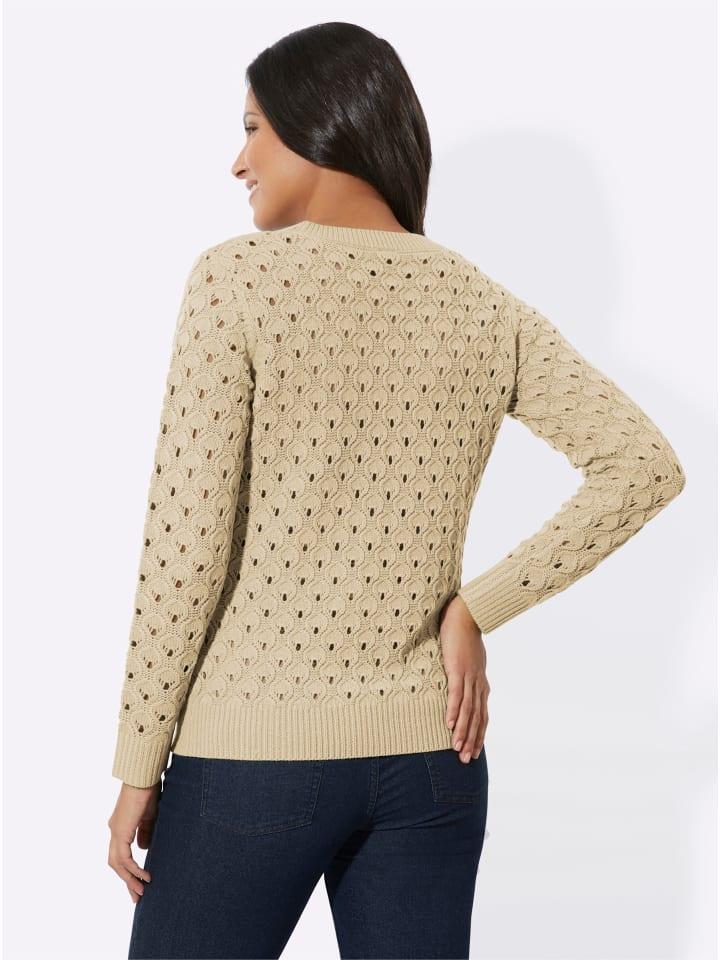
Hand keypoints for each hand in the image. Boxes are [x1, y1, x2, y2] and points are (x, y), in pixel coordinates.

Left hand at [108, 781, 160, 902]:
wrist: (143, 776)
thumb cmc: (148, 789)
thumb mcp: (150, 815)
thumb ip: (145, 832)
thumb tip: (143, 849)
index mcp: (120, 826)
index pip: (121, 854)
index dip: (129, 870)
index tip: (140, 882)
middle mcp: (114, 830)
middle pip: (117, 863)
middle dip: (127, 881)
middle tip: (137, 896)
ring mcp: (115, 832)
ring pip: (118, 864)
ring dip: (129, 879)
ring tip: (141, 892)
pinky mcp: (121, 832)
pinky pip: (124, 858)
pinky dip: (133, 869)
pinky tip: (144, 877)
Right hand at [439, 594, 489, 762]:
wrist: (467, 615)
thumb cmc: (464, 636)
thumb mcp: (467, 660)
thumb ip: (465, 674)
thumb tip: (458, 682)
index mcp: (481, 683)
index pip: (482, 715)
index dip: (478, 735)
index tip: (474, 752)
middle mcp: (478, 684)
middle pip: (477, 718)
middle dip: (472, 741)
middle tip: (466, 760)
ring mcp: (469, 677)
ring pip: (468, 711)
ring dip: (462, 731)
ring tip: (457, 749)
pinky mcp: (458, 670)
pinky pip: (456, 694)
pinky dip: (453, 711)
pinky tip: (448, 724)